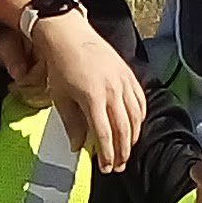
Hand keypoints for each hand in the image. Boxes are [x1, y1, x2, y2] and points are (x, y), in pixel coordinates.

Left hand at [30, 8, 144, 171]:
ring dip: (132, 138)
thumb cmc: (61, 66)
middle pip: (124, 130)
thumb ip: (72, 124)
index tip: (105, 168)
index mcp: (93, 97)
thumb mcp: (61, 98)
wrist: (69, 34)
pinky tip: (134, 128)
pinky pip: (140, 102)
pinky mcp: (129, 75)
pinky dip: (140, 118)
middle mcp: (112, 90)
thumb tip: (78, 147)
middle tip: (117, 166)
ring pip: (136, 118)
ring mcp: (124, 82)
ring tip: (125, 152)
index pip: (105, 134)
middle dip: (121, 152)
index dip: (107, 155)